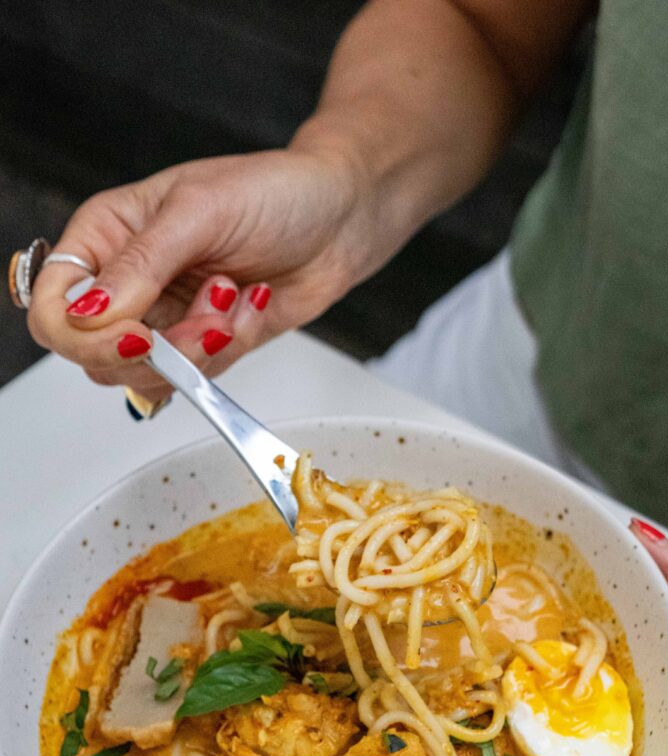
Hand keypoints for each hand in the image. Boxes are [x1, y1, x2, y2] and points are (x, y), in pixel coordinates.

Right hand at [27, 143, 375, 400]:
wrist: (340, 218)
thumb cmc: (275, 192)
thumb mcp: (201, 211)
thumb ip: (141, 264)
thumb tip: (90, 311)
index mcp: (108, 234)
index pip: (53, 302)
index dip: (82, 332)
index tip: (134, 334)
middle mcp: (128, 280)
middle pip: (94, 352)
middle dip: (155, 350)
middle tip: (204, 321)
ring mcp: (166, 318)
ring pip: (146, 375)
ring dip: (197, 351)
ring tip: (234, 298)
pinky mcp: (203, 345)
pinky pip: (197, 376)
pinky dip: (230, 348)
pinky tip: (252, 302)